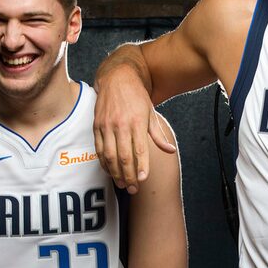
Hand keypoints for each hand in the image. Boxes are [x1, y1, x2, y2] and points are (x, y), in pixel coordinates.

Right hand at [93, 67, 174, 193]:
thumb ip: (158, 135)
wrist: (116, 77)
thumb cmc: (137, 96)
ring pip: (109, 155)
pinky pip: (98, 149)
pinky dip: (103, 162)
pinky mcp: (96, 126)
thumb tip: (170, 151)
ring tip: (121, 184)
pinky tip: (109, 171)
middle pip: (124, 156)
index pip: (140, 149)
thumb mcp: (151, 113)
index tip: (143, 180)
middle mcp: (121, 124)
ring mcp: (106, 125)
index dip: (141, 166)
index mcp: (137, 121)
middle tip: (133, 189)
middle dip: (128, 176)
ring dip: (115, 173)